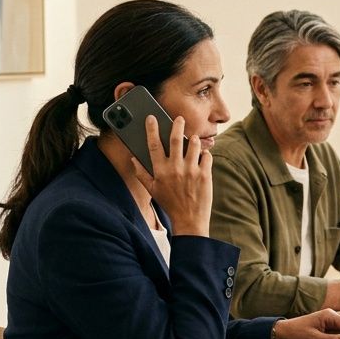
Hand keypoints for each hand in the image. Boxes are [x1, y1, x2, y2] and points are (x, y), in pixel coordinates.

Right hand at [131, 115, 210, 235]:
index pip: (153, 144)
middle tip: (180, 118)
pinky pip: (207, 156)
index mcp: (160, 171)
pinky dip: (205, 153)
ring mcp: (191, 171)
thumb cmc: (169, 204)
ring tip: (192, 139)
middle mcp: (175, 168)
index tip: (151, 118)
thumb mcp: (152, 190)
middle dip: (178, 125)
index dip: (151, 129)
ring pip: (194, 145)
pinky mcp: (205, 174)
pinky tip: (202, 156)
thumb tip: (132, 159)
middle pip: (176, 139)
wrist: (189, 220)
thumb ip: (141, 173)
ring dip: (193, 140)